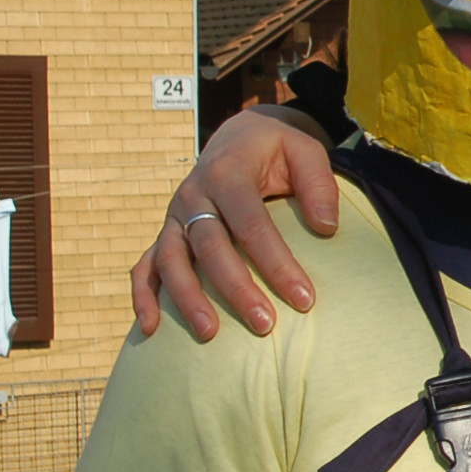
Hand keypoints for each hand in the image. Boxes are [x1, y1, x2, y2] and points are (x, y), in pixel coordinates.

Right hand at [131, 106, 339, 339]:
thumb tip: (326, 228)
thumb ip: (319, 184)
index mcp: (228, 173)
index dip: (277, 264)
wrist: (237, 137)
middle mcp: (194, 195)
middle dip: (237, 290)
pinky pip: (146, 266)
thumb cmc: (277, 150)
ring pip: (172, 261)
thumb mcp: (305, 150)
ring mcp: (175, 216)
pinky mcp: (166, 232)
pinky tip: (151, 329)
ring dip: (187, 300)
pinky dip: (144, 296)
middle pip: (211, 248)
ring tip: (209, 334)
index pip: (252, 225)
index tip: (304, 299)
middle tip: (265, 325)